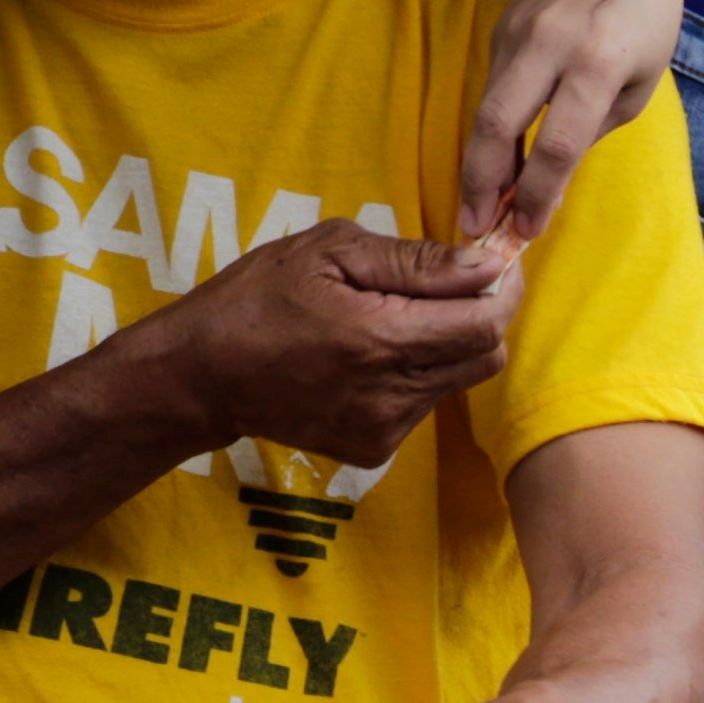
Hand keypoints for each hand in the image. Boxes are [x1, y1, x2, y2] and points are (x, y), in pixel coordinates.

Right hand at [158, 224, 515, 468]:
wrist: (201, 376)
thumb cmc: (256, 299)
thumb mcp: (327, 253)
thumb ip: (415, 262)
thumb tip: (485, 265)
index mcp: (381, 339)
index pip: (485, 325)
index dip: (502, 292)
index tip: (496, 266)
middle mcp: (393, 394)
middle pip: (485, 357)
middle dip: (479, 317)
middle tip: (447, 286)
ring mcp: (388, 429)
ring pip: (456, 381)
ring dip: (442, 345)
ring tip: (388, 319)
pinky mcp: (377, 449)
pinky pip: (423, 404)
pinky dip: (412, 374)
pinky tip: (366, 357)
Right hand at [467, 0, 689, 240]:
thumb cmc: (644, 19)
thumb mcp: (640, 83)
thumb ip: (595, 129)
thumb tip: (552, 181)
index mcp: (596, 65)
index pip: (557, 145)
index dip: (538, 195)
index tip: (527, 231)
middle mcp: (549, 46)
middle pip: (498, 124)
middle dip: (481, 183)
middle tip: (473, 226)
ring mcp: (517, 33)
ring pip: (485, 108)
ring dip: (480, 162)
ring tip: (478, 206)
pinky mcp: (501, 28)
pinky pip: (491, 88)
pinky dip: (491, 131)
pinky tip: (494, 162)